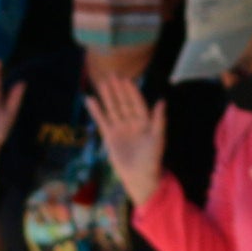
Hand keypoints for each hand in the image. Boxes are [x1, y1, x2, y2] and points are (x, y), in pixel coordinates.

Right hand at [90, 71, 165, 204]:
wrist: (139, 176)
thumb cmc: (152, 158)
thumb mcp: (158, 138)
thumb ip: (158, 119)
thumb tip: (161, 101)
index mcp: (145, 122)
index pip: (136, 103)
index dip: (131, 92)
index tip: (126, 79)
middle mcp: (131, 122)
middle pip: (123, 103)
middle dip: (117, 90)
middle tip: (111, 74)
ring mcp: (120, 128)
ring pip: (112, 109)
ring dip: (106, 97)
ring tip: (100, 83)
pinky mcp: (109, 136)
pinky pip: (102, 121)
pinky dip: (96, 111)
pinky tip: (90, 100)